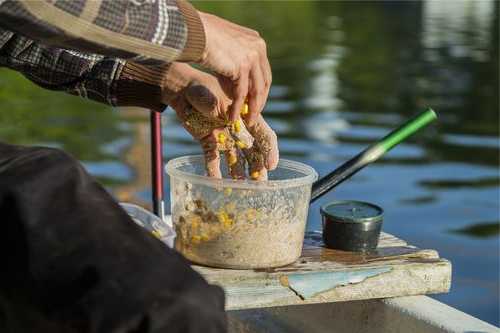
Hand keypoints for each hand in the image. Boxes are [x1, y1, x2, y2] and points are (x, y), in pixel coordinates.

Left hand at [164, 63, 277, 179]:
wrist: (182, 91)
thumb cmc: (201, 88)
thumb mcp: (212, 96)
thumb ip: (218, 107)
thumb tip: (224, 117)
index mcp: (246, 116)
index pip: (264, 135)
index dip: (270, 151)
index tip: (271, 166)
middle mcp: (238, 130)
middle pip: (253, 152)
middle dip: (258, 169)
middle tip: (260, 186)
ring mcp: (224, 139)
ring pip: (236, 160)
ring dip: (239, 175)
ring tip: (241, 189)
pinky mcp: (209, 143)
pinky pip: (213, 161)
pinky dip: (214, 173)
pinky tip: (217, 185)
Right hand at [197, 11, 271, 125]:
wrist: (193, 31)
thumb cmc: (202, 36)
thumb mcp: (225, 47)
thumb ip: (234, 61)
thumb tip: (236, 83)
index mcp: (256, 41)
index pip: (263, 70)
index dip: (260, 88)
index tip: (255, 101)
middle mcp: (258, 48)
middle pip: (264, 81)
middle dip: (259, 100)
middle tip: (253, 114)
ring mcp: (251, 57)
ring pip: (255, 90)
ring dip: (251, 108)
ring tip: (247, 121)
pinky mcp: (241, 67)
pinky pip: (241, 93)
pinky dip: (237, 107)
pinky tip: (232, 117)